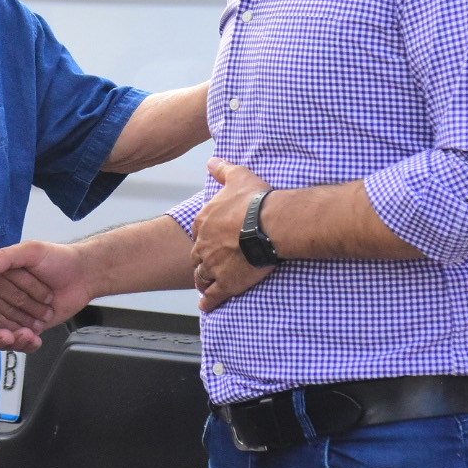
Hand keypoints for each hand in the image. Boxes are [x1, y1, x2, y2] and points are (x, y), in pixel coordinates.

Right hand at [0, 240, 93, 350]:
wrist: (84, 274)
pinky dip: (26, 344)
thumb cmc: (57, 257)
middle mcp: (5, 299)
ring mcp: (18, 314)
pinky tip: (33, 339)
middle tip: (4, 336)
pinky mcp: (32, 326)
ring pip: (4, 336)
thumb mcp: (30, 251)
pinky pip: (22, 341)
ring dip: (10, 341)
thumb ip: (7, 258)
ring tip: (24, 336)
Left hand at [191, 157, 276, 312]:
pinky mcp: (226, 283)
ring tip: (204, 287)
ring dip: (202, 281)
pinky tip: (206, 306)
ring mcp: (214, 265)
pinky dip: (208, 302)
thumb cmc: (256, 200)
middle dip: (201, 261)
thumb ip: (223, 169)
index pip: (198, 233)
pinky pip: (213, 296)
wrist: (270, 224)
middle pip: (197, 256)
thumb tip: (212, 160)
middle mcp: (204, 244)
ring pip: (202, 277)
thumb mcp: (237, 177)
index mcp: (205, 221)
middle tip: (207, 266)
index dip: (204, 238)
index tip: (209, 242)